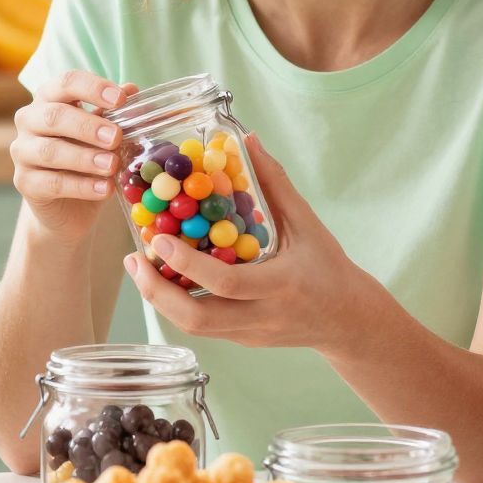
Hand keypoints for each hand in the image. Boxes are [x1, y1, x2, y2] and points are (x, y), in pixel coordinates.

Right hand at [10, 71, 138, 240]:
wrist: (68, 204)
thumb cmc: (86, 158)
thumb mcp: (104, 135)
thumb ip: (114, 114)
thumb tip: (132, 90)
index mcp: (50, 98)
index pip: (66, 82)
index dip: (93, 88)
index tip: (120, 99)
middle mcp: (30, 120)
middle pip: (54, 116)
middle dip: (88, 126)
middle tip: (115, 137)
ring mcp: (23, 152)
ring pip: (50, 151)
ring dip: (85, 158)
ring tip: (112, 165)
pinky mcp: (25, 182)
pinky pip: (52, 183)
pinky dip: (82, 186)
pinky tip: (104, 188)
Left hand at [123, 135, 373, 349]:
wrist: (348, 320)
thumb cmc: (329, 267)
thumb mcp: (308, 223)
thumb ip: (275, 183)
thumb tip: (247, 141)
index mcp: (281, 286)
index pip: (227, 283)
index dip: (189, 264)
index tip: (161, 239)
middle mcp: (262, 316)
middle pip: (198, 319)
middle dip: (157, 292)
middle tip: (134, 259)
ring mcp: (249, 334)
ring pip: (192, 327)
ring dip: (159, 298)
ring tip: (139, 267)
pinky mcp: (241, 341)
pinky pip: (201, 326)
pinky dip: (176, 302)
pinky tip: (163, 277)